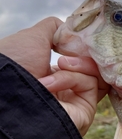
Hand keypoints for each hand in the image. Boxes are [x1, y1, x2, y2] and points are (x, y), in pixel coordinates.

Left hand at [0, 17, 108, 135]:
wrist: (10, 93)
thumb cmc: (16, 64)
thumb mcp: (33, 37)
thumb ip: (53, 28)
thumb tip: (70, 28)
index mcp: (50, 73)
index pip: (78, 59)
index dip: (82, 48)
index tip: (78, 39)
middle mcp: (63, 88)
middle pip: (92, 67)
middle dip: (83, 55)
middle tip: (68, 53)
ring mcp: (75, 100)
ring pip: (95, 74)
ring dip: (79, 65)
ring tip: (60, 65)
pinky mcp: (84, 110)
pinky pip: (91, 84)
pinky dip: (74, 78)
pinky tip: (52, 83)